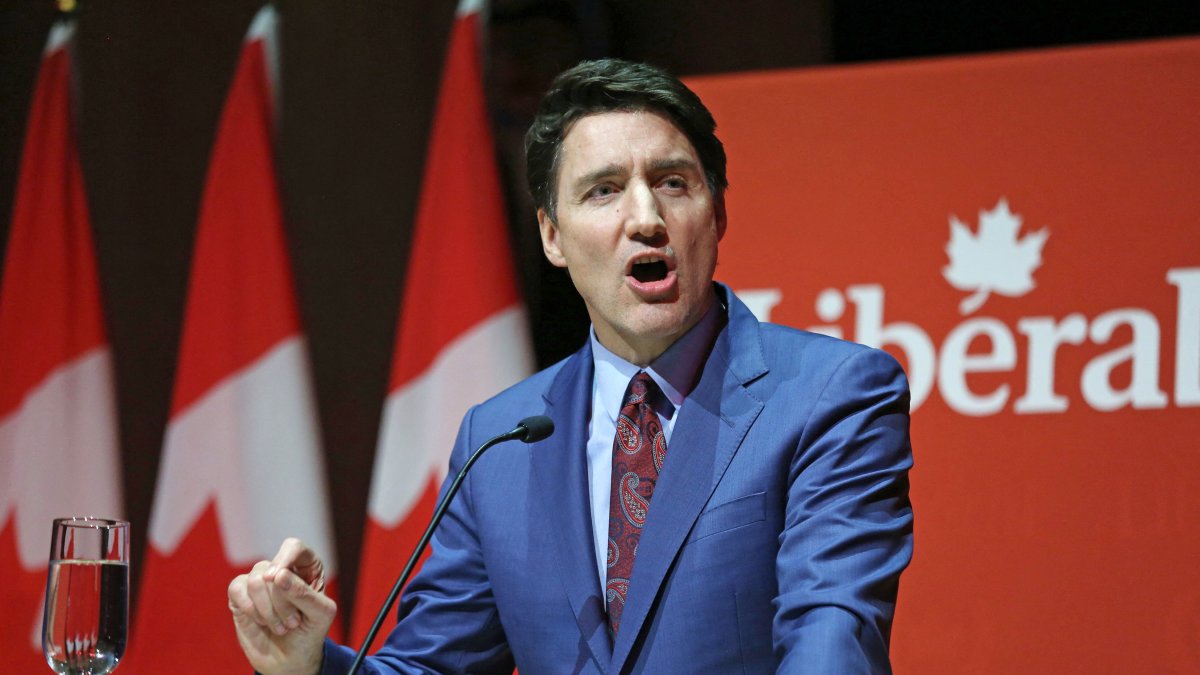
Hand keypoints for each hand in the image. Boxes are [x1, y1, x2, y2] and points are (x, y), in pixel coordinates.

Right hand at [228, 538, 336, 674]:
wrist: (290, 659)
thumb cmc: (310, 632)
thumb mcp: (320, 614)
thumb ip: (304, 593)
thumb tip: (278, 574)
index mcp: (307, 567)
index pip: (293, 547)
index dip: (285, 558)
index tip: (279, 577)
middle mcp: (282, 568)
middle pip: (274, 569)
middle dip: (282, 602)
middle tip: (293, 623)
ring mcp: (260, 579)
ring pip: (256, 579)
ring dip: (268, 610)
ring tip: (280, 626)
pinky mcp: (240, 593)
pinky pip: (237, 588)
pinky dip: (250, 609)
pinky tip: (261, 622)